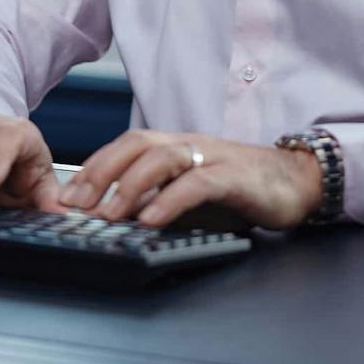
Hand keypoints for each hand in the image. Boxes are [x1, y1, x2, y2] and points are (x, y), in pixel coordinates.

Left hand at [58, 131, 322, 229]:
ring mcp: (212, 157)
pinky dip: (170, 200)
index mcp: (176, 145)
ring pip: (162, 158)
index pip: (126, 145)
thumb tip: (117, 217)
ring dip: (129, 186)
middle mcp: (189, 144)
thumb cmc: (241, 188)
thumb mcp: (193, 191)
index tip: (67, 195)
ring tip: (107, 214)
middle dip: (100, 172)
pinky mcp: (235, 177)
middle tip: (74, 203)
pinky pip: (196, 183)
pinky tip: (151, 219)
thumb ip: (160, 196)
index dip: (94, 166)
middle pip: (136, 144)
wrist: (297, 180)